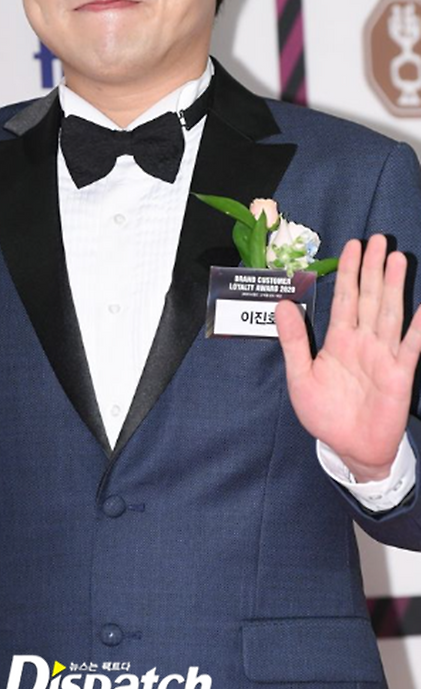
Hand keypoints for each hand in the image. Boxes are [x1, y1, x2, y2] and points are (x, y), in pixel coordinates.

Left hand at [275, 234, 420, 481]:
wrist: (348, 448)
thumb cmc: (324, 413)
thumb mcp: (300, 376)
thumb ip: (293, 340)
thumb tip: (281, 304)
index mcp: (339, 340)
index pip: (345, 298)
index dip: (348, 271)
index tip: (352, 246)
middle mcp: (363, 341)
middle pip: (369, 297)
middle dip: (373, 269)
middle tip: (379, 240)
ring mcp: (383, 356)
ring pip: (389, 313)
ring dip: (394, 287)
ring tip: (398, 259)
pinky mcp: (400, 374)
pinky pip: (411, 346)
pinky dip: (418, 327)